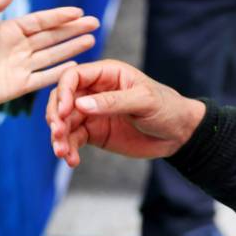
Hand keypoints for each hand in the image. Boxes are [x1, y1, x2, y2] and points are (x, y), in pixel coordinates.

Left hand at [0, 0, 98, 112]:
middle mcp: (18, 47)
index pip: (40, 21)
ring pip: (52, 55)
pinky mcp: (19, 85)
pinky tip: (74, 65)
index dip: (60, 16)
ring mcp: (20, 66)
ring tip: (91, 40)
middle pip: (52, 36)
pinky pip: (44, 78)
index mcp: (8, 30)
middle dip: (73, 29)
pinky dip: (59, 72)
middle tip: (94, 22)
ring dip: (71, 48)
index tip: (79, 11)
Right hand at [46, 59, 205, 166]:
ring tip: (62, 153)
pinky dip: (69, 149)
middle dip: (56, 117)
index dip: (63, 93)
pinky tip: (72, 161)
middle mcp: (94, 91)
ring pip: (64, 122)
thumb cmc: (166, 107)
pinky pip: (74, 139)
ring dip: (59, 137)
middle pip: (62, 100)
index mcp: (106, 74)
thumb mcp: (143, 101)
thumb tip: (81, 105)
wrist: (179, 133)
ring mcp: (92, 113)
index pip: (73, 77)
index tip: (64, 113)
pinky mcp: (94, 132)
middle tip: (58, 135)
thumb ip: (112, 102)